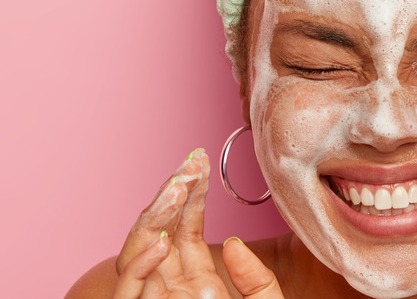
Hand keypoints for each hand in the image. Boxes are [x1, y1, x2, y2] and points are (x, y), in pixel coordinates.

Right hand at [111, 149, 284, 297]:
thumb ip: (256, 279)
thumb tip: (234, 243)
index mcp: (198, 286)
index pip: (186, 232)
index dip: (192, 198)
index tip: (201, 164)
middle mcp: (171, 291)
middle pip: (161, 234)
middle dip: (173, 196)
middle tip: (192, 163)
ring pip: (137, 255)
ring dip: (156, 218)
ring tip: (178, 188)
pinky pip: (128, 291)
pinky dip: (140, 264)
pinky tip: (163, 240)